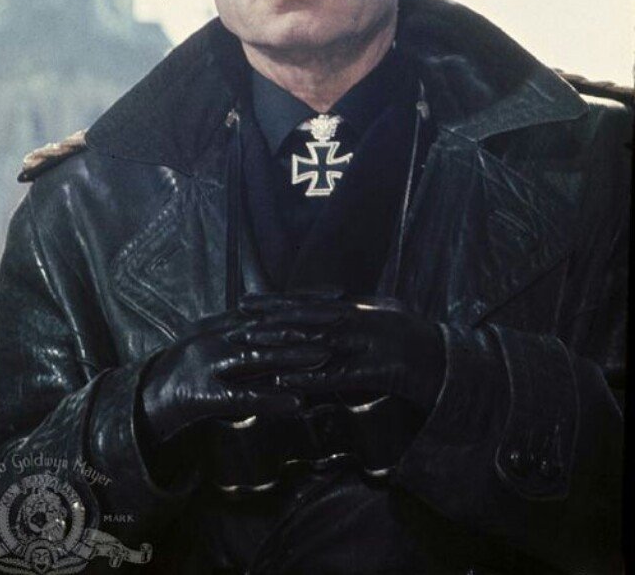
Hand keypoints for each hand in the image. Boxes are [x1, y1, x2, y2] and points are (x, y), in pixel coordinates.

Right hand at [140, 302, 342, 445]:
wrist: (152, 396)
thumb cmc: (193, 368)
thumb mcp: (220, 339)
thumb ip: (251, 328)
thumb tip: (289, 321)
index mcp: (228, 322)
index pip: (273, 305)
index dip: (307, 299)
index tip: (338, 295)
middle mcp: (221, 336)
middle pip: (271, 325)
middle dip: (309, 320)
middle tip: (342, 317)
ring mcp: (213, 363)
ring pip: (259, 357)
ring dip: (295, 357)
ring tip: (326, 356)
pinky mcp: (207, 394)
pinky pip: (243, 397)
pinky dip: (271, 400)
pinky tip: (297, 404)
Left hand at [236, 294, 444, 412]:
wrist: (445, 362)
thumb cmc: (415, 338)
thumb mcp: (386, 312)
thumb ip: (361, 306)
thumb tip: (340, 299)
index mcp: (355, 307)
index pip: (306, 302)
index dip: (274, 302)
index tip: (246, 300)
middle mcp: (353, 321)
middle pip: (301, 319)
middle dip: (265, 320)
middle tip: (234, 319)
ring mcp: (360, 345)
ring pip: (309, 345)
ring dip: (275, 348)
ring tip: (246, 348)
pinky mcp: (368, 371)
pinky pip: (331, 376)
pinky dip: (304, 378)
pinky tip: (280, 381)